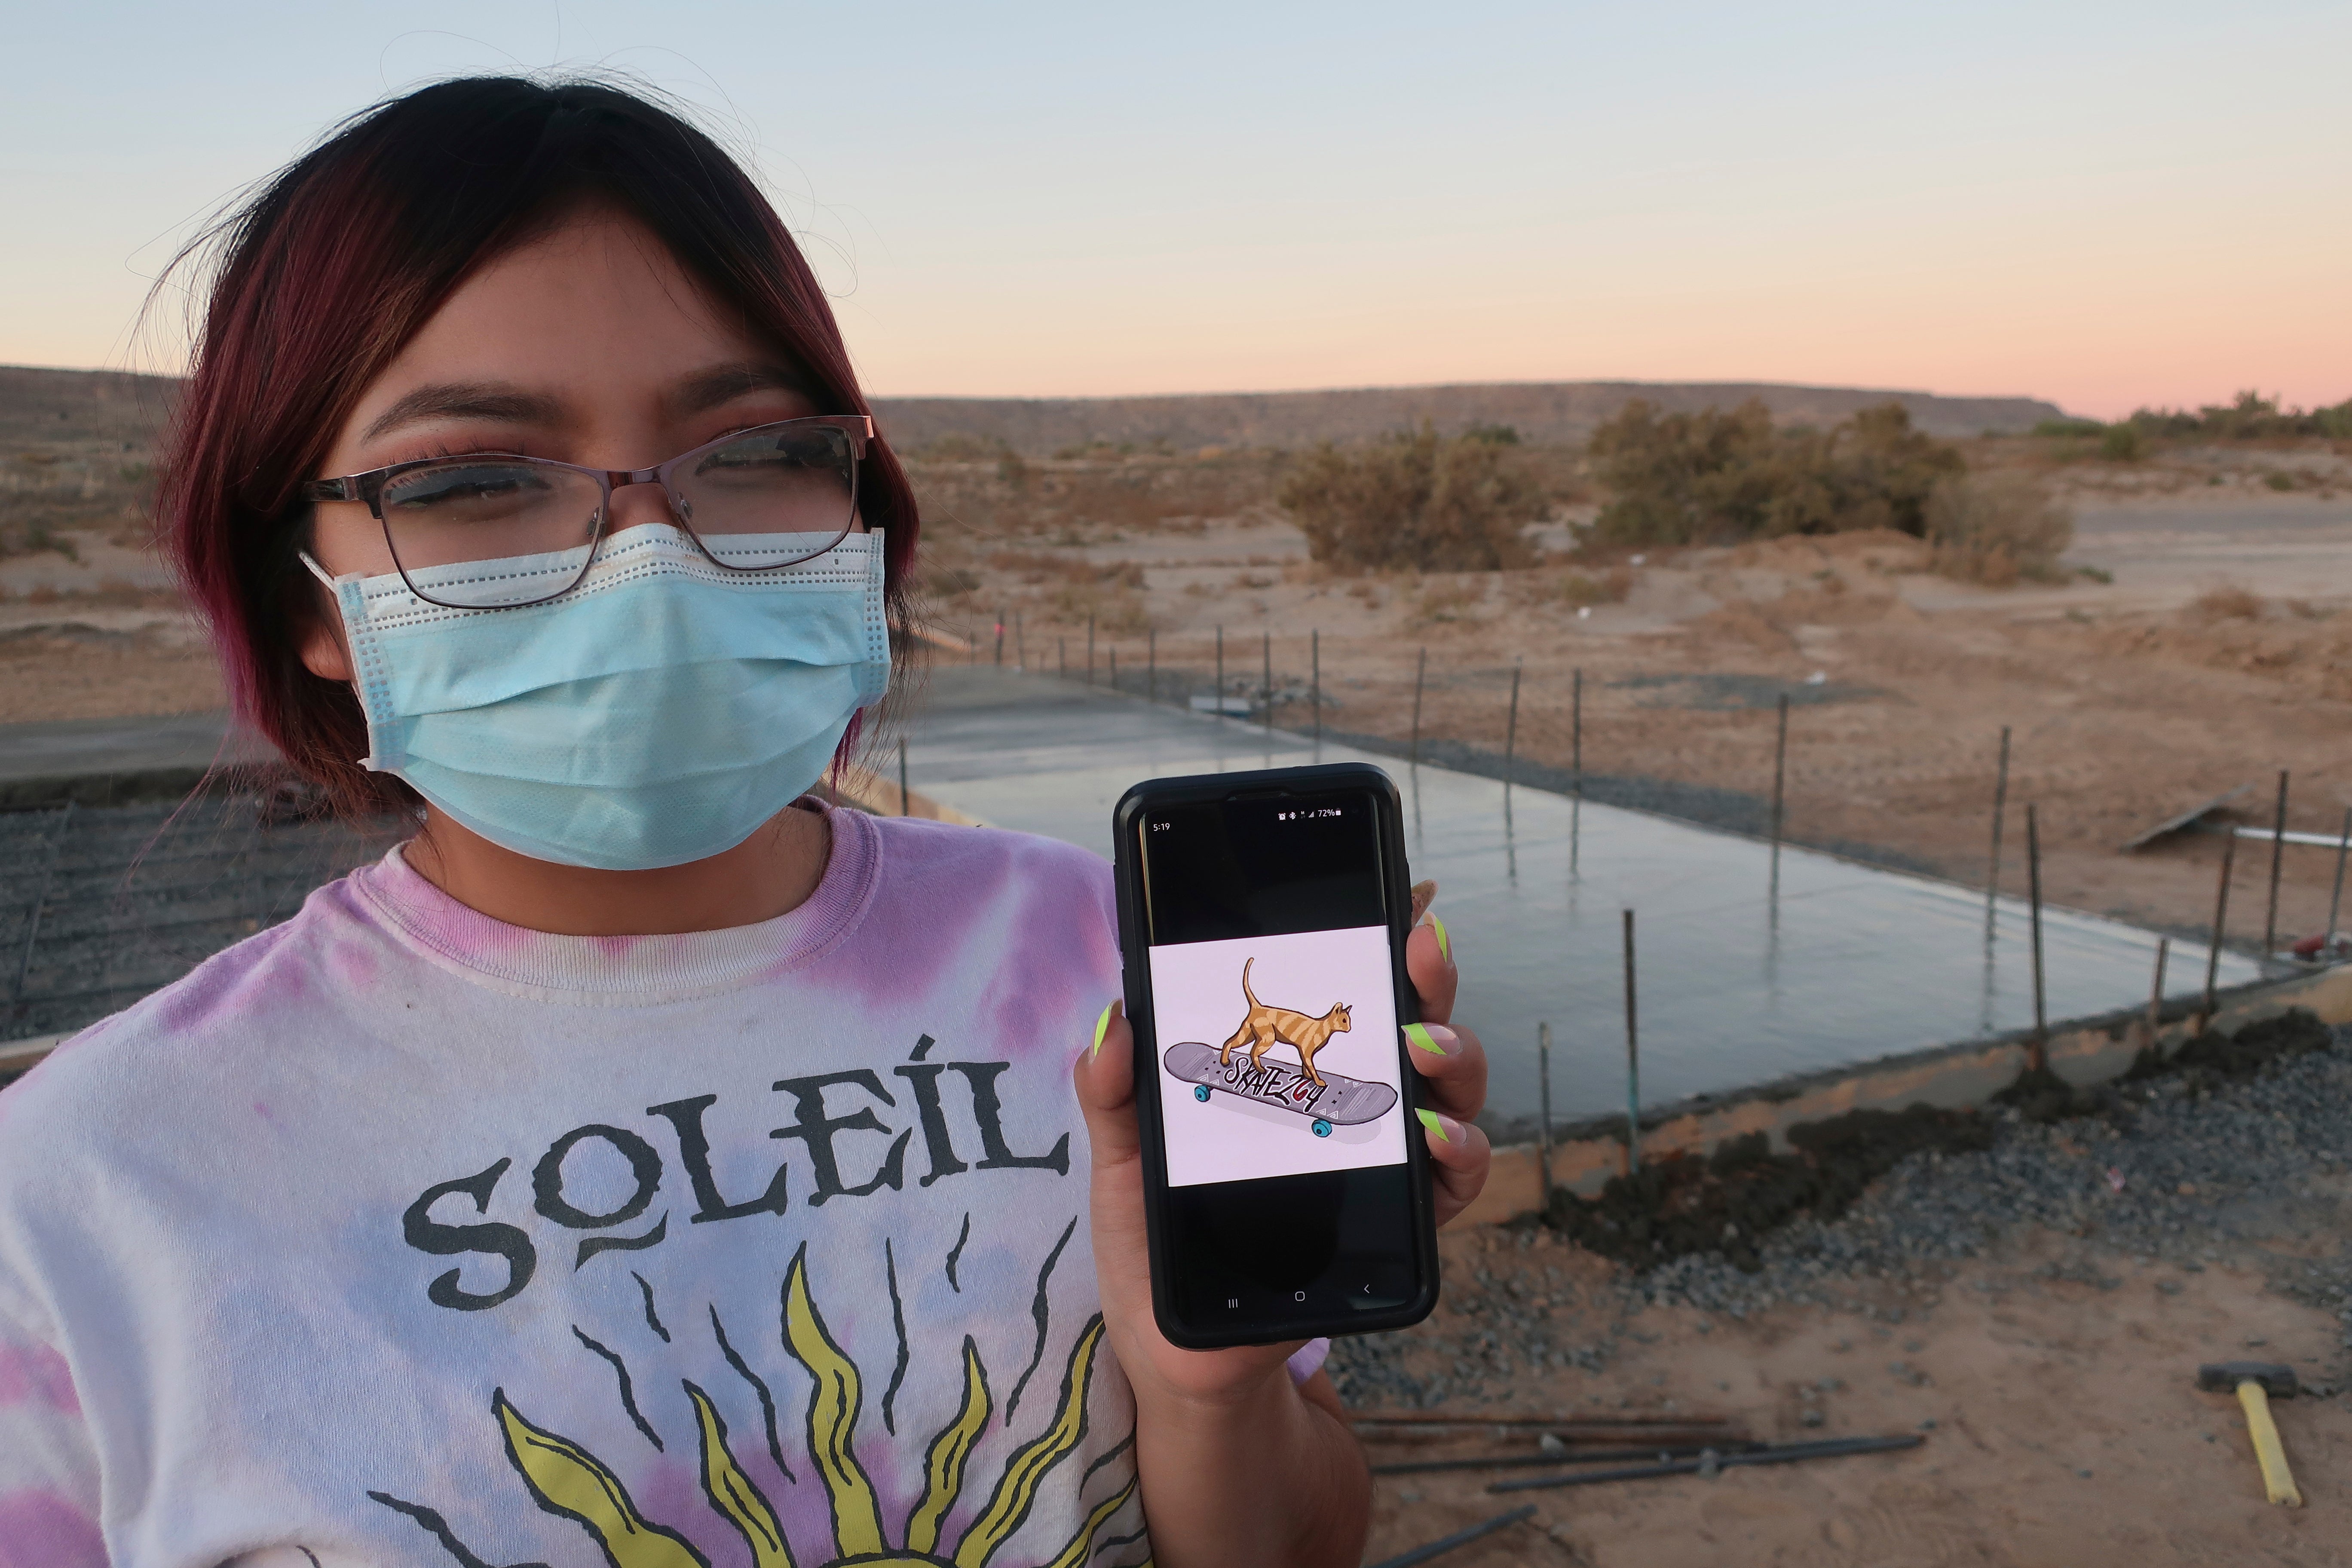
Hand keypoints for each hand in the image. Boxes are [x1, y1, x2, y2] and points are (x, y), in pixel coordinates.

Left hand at [1072, 888, 1490, 1408]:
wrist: (1182, 1355)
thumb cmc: (1153, 1251)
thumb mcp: (1122, 1162)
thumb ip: (1113, 1092)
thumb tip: (1111, 1017)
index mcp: (1287, 1073)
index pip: (1342, 993)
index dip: (1377, 942)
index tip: (1397, 898)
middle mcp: (1349, 1104)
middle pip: (1410, 1022)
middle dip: (1430, 978)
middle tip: (1422, 951)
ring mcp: (1382, 1160)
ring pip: (1447, 1089)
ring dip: (1453, 1055)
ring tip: (1423, 1046)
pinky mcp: (1400, 1225)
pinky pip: (1453, 1179)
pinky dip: (1461, 1151)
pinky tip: (1438, 1137)